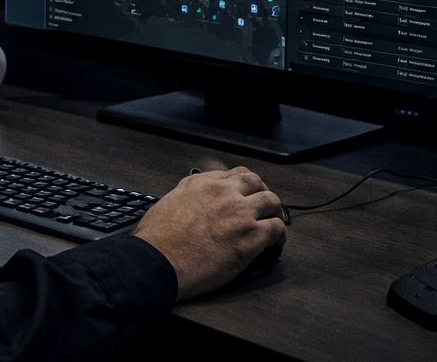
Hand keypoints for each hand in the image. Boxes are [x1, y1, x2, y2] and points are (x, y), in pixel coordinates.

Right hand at [133, 167, 285, 300]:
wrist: (158, 261)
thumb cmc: (156, 240)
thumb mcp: (166, 203)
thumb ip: (184, 196)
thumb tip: (189, 201)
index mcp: (201, 184)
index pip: (234, 174)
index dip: (244, 185)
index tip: (246, 194)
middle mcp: (223, 193)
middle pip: (256, 183)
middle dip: (262, 193)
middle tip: (264, 207)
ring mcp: (239, 213)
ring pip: (272, 201)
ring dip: (275, 212)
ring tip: (274, 223)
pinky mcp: (250, 237)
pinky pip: (276, 229)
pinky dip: (279, 236)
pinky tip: (275, 245)